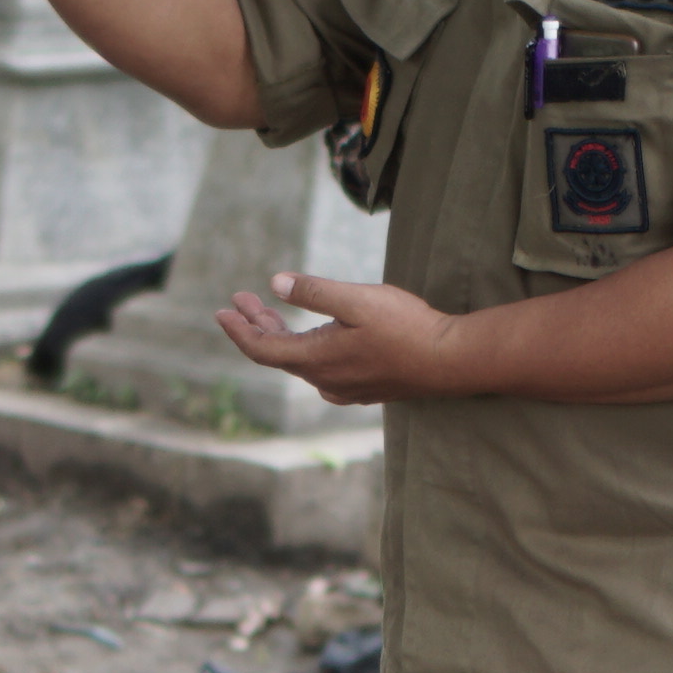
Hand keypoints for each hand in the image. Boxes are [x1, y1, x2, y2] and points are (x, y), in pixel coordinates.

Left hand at [218, 274, 461, 405]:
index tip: (221, 311)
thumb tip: (275, 284)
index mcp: (316, 360)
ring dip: (281, 334)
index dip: (238, 330)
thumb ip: (313, 292)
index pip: (262, 349)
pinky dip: (306, 346)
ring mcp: (344, 388)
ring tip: (269, 310)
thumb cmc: (407, 327)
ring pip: (300, 360)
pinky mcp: (363, 387)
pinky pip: (321, 368)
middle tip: (241, 299)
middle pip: (278, 353)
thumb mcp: (357, 300)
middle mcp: (325, 381)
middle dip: (257, 324)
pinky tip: (312, 333)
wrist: (451, 361)